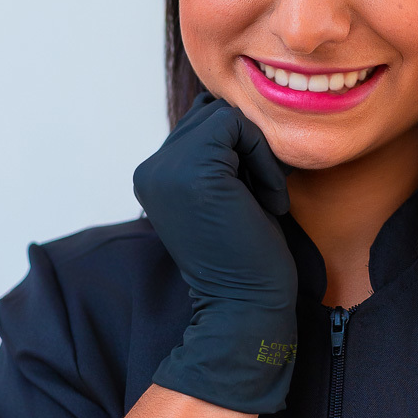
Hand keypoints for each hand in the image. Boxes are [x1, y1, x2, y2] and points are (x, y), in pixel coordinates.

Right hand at [132, 90, 299, 413]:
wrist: (247, 306)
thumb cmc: (250, 258)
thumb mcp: (226, 196)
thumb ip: (217, 157)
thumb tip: (232, 111)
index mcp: (154, 178)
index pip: (201, 126)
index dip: (238, 152)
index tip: (252, 198)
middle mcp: (151, 170)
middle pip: (211, 115)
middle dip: (247, 149)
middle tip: (258, 199)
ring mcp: (165, 169)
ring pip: (224, 116)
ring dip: (257, 153)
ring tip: (261, 200)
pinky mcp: (192, 169)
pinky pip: (236, 125)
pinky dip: (263, 156)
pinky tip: (267, 200)